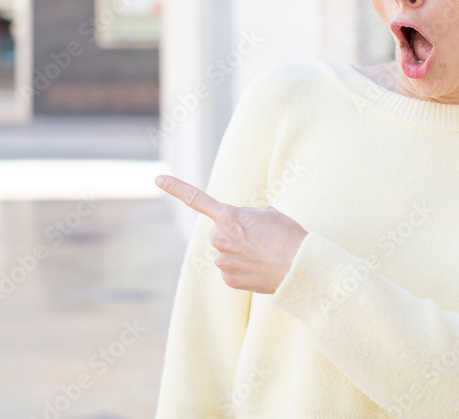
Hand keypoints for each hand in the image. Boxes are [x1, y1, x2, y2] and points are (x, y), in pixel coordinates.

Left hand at [155, 174, 307, 293]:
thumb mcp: (267, 213)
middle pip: (218, 233)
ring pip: (224, 253)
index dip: (176, 187)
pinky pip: (230, 270)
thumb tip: (235, 229)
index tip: (158, 179)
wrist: (300, 266)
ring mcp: (222, 261)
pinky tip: (258, 268)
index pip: (197, 199)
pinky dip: (241, 268)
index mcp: (229, 216)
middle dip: (232, 234)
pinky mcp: (228, 280)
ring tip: (262, 254)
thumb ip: (243, 216)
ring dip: (238, 252)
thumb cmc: (288, 235)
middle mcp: (219, 238)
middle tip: (258, 238)